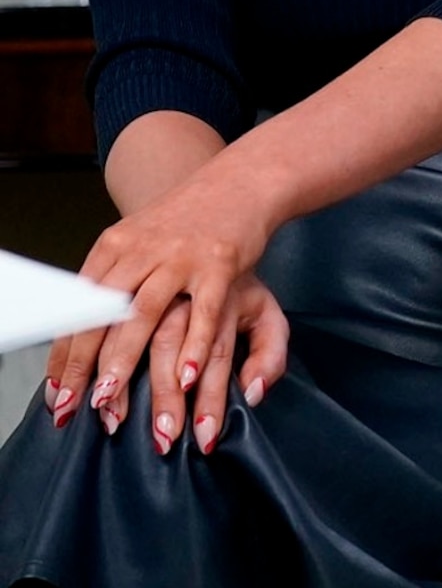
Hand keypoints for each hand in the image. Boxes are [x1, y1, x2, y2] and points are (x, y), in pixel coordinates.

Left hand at [45, 166, 291, 453]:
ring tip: (109, 399)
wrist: (239, 182)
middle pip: (101, 314)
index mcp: (115, 247)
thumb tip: (80, 328)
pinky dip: (193, 346)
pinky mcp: (221, 263)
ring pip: (143, 314)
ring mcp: (181, 256)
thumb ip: (112, 279)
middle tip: (71, 405)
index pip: (77, 308)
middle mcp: (142, 250)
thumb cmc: (186, 220)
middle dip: (82, 365)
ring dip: (123, 360)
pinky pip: (204, 312)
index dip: (64, 352)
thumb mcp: (138, 240)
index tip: (56, 391)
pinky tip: (185, 376)